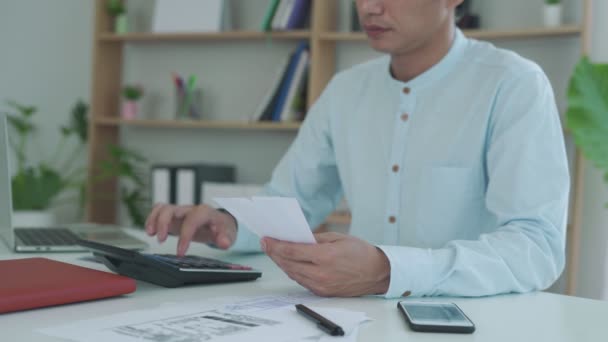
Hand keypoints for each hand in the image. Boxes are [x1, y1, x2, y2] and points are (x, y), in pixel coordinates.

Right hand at [145, 204, 237, 255]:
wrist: (220, 223)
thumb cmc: (222, 228)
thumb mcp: (228, 234)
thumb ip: (226, 238)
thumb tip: (224, 243)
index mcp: (205, 213)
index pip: (192, 219)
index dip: (185, 235)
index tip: (181, 252)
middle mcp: (190, 210)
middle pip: (173, 209)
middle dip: (164, 223)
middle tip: (161, 240)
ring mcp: (181, 212)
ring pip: (163, 208)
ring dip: (154, 219)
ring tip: (150, 234)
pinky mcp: (174, 216)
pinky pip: (159, 210)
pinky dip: (152, 219)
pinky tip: (150, 231)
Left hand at [261, 232, 390, 296]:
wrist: (377, 273)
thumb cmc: (360, 253)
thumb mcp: (338, 238)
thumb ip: (315, 238)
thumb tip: (296, 238)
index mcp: (325, 257)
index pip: (292, 251)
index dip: (276, 245)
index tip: (266, 239)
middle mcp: (321, 274)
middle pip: (289, 264)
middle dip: (274, 253)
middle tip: (265, 244)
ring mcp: (321, 286)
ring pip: (293, 274)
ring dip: (281, 263)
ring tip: (274, 252)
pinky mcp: (322, 292)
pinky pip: (301, 281)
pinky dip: (293, 271)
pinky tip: (288, 263)